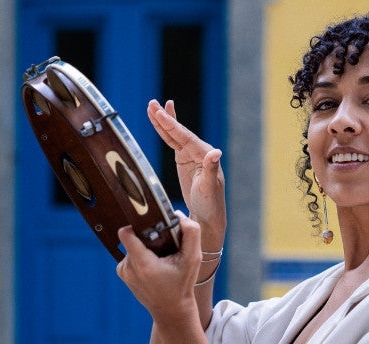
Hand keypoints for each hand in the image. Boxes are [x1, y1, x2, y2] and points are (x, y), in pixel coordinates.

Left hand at [116, 213, 201, 322]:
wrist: (171, 310)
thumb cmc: (182, 284)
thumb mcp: (193, 258)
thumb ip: (191, 233)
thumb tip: (178, 215)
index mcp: (143, 264)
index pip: (126, 233)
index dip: (137, 225)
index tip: (151, 226)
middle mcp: (129, 267)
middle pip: (134, 238)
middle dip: (148, 239)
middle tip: (164, 248)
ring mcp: (124, 272)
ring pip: (132, 246)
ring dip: (145, 248)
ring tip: (160, 260)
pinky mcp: (123, 274)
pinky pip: (130, 256)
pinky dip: (141, 258)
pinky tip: (153, 267)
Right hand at [147, 100, 226, 232]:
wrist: (207, 215)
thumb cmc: (210, 203)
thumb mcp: (209, 187)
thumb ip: (211, 169)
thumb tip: (216, 152)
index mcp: (205, 155)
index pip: (186, 137)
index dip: (172, 125)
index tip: (160, 114)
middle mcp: (199, 151)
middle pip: (179, 131)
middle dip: (166, 118)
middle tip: (153, 104)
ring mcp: (190, 154)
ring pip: (174, 134)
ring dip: (163, 120)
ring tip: (152, 106)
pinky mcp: (183, 159)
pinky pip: (172, 142)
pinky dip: (165, 131)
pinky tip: (161, 120)